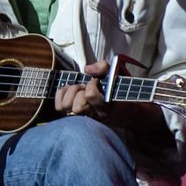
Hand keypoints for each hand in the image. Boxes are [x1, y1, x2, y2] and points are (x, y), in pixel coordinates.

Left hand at [54, 61, 171, 146]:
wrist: (126, 111)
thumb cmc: (120, 91)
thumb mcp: (117, 74)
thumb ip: (103, 67)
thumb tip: (87, 69)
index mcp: (106, 107)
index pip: (90, 96)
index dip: (92, 84)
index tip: (98, 82)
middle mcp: (93, 116)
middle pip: (76, 107)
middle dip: (79, 92)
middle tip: (86, 87)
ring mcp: (82, 117)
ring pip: (65, 107)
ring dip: (70, 94)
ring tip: (79, 90)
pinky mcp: (73, 115)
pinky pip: (58, 105)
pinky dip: (62, 94)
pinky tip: (71, 91)